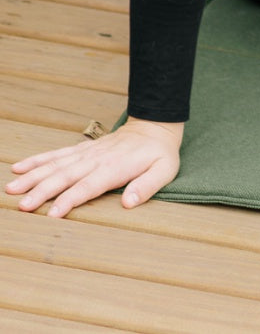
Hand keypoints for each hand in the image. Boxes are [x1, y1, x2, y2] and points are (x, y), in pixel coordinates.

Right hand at [6, 117, 182, 217]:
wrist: (155, 127)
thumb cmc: (159, 153)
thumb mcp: (164, 170)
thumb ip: (147, 186)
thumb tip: (129, 203)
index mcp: (115, 168)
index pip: (88, 187)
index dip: (71, 200)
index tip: (52, 214)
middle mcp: (96, 160)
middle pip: (66, 176)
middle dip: (43, 191)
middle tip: (22, 206)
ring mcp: (87, 154)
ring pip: (56, 165)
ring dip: (33, 177)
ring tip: (12, 188)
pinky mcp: (82, 150)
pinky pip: (57, 154)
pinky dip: (37, 160)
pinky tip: (19, 167)